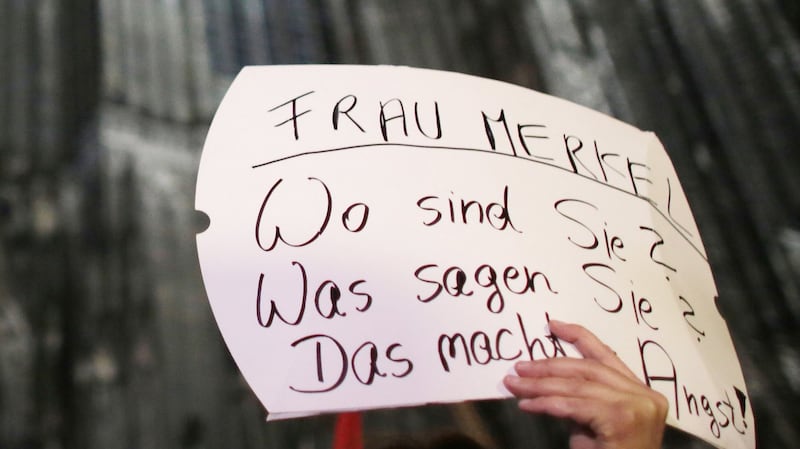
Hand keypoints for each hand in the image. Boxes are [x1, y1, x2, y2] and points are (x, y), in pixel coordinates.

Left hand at [503, 320, 667, 448]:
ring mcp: (638, 407)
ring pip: (577, 387)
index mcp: (642, 392)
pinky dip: (547, 403)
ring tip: (515, 384)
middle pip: (588, 370)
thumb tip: (544, 379)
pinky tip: (527, 404)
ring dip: (540, 385)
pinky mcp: (622, 419)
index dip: (579, 337)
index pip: (607, 357)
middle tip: (519, 368)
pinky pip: (574, 405)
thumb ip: (581, 398)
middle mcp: (645, 396)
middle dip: (549, 366)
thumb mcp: (594, 422)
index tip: (554, 326)